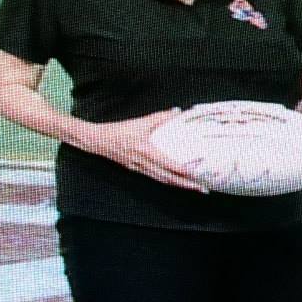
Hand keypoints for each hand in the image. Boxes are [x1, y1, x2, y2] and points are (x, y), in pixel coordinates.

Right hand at [70, 109, 207, 191]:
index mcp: (146, 151)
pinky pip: (156, 178)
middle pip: (170, 178)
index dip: (185, 170)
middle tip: (204, 189)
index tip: (198, 173)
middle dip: (188, 184)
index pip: (170, 164)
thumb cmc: (119, 130)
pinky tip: (177, 182)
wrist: (98, 141)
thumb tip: (178, 111)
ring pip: (164, 180)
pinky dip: (169, 181)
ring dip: (180, 185)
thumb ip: (160, 117)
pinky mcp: (137, 171)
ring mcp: (140, 169)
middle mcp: (144, 164)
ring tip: (195, 188)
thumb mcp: (140, 122)